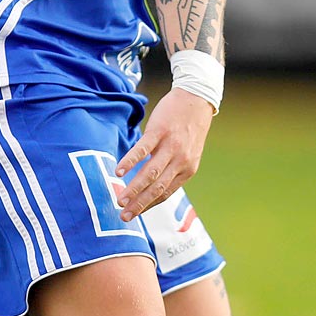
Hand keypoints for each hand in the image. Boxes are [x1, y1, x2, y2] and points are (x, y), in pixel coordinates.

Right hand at [113, 88, 213, 220]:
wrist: (197, 99)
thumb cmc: (188, 127)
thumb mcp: (188, 152)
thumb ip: (174, 168)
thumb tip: (155, 184)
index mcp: (187, 169)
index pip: (166, 193)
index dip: (149, 205)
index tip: (135, 215)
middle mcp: (181, 161)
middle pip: (158, 188)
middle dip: (139, 205)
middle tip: (124, 217)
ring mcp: (170, 146)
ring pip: (151, 173)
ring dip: (134, 189)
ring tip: (120, 200)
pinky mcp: (160, 131)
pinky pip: (143, 150)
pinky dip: (130, 162)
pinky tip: (118, 171)